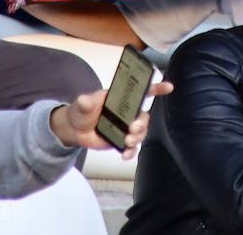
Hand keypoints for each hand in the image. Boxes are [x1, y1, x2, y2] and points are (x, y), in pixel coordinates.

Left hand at [48, 82, 174, 158]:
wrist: (74, 130)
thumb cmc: (80, 111)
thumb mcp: (81, 104)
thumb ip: (85, 102)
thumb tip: (84, 100)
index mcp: (120, 98)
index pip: (141, 92)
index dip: (156, 88)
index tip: (168, 87)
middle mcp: (126, 112)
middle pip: (143, 116)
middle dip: (142, 123)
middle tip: (131, 128)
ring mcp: (124, 127)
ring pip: (141, 132)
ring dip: (138, 137)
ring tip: (126, 142)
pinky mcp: (120, 140)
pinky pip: (132, 147)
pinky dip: (131, 152)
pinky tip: (124, 155)